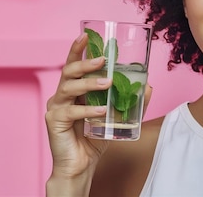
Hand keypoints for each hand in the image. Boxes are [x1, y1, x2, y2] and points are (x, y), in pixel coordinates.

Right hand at [45, 33, 152, 178]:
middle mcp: (61, 95)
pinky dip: (88, 111)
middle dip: (85, 63)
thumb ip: (129, 102)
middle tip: (102, 59)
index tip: (85, 35)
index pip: (73, 65)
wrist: (80, 166)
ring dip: (89, 83)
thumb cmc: (94, 139)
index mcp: (73, 90)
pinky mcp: (54, 122)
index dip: (77, 49)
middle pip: (68, 71)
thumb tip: (148, 87)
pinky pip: (72, 112)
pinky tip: (102, 112)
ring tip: (107, 84)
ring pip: (68, 88)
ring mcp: (56, 108)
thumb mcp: (115, 117)